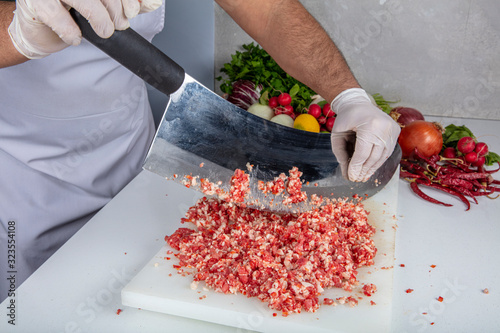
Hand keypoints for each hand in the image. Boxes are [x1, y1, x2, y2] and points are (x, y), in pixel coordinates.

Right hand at [8, 0, 161, 58]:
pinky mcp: (34, 2)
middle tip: (119, 26)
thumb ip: (127, 4)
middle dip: (114, 9)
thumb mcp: (105, 7)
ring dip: (98, 17)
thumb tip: (151, 3)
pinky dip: (70, 30)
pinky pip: (55, 14)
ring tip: (104, 32)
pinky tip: (76, 38)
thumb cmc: (72, 14)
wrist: (40, 30)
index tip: (132, 12)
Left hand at [330, 88, 400, 181]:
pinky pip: (387, 151)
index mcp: (369, 125)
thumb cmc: (346, 118)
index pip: (363, 153)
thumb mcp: (337, 134)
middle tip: (357, 179)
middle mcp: (384, 126)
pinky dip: (378, 161)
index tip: (351, 177)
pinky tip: (370, 168)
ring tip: (363, 176)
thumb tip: (347, 174)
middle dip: (364, 170)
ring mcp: (392, 128)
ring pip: (382, 156)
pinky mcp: (396, 131)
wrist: (358, 103)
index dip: (356, 167)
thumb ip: (340, 154)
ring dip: (372, 168)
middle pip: (374, 156)